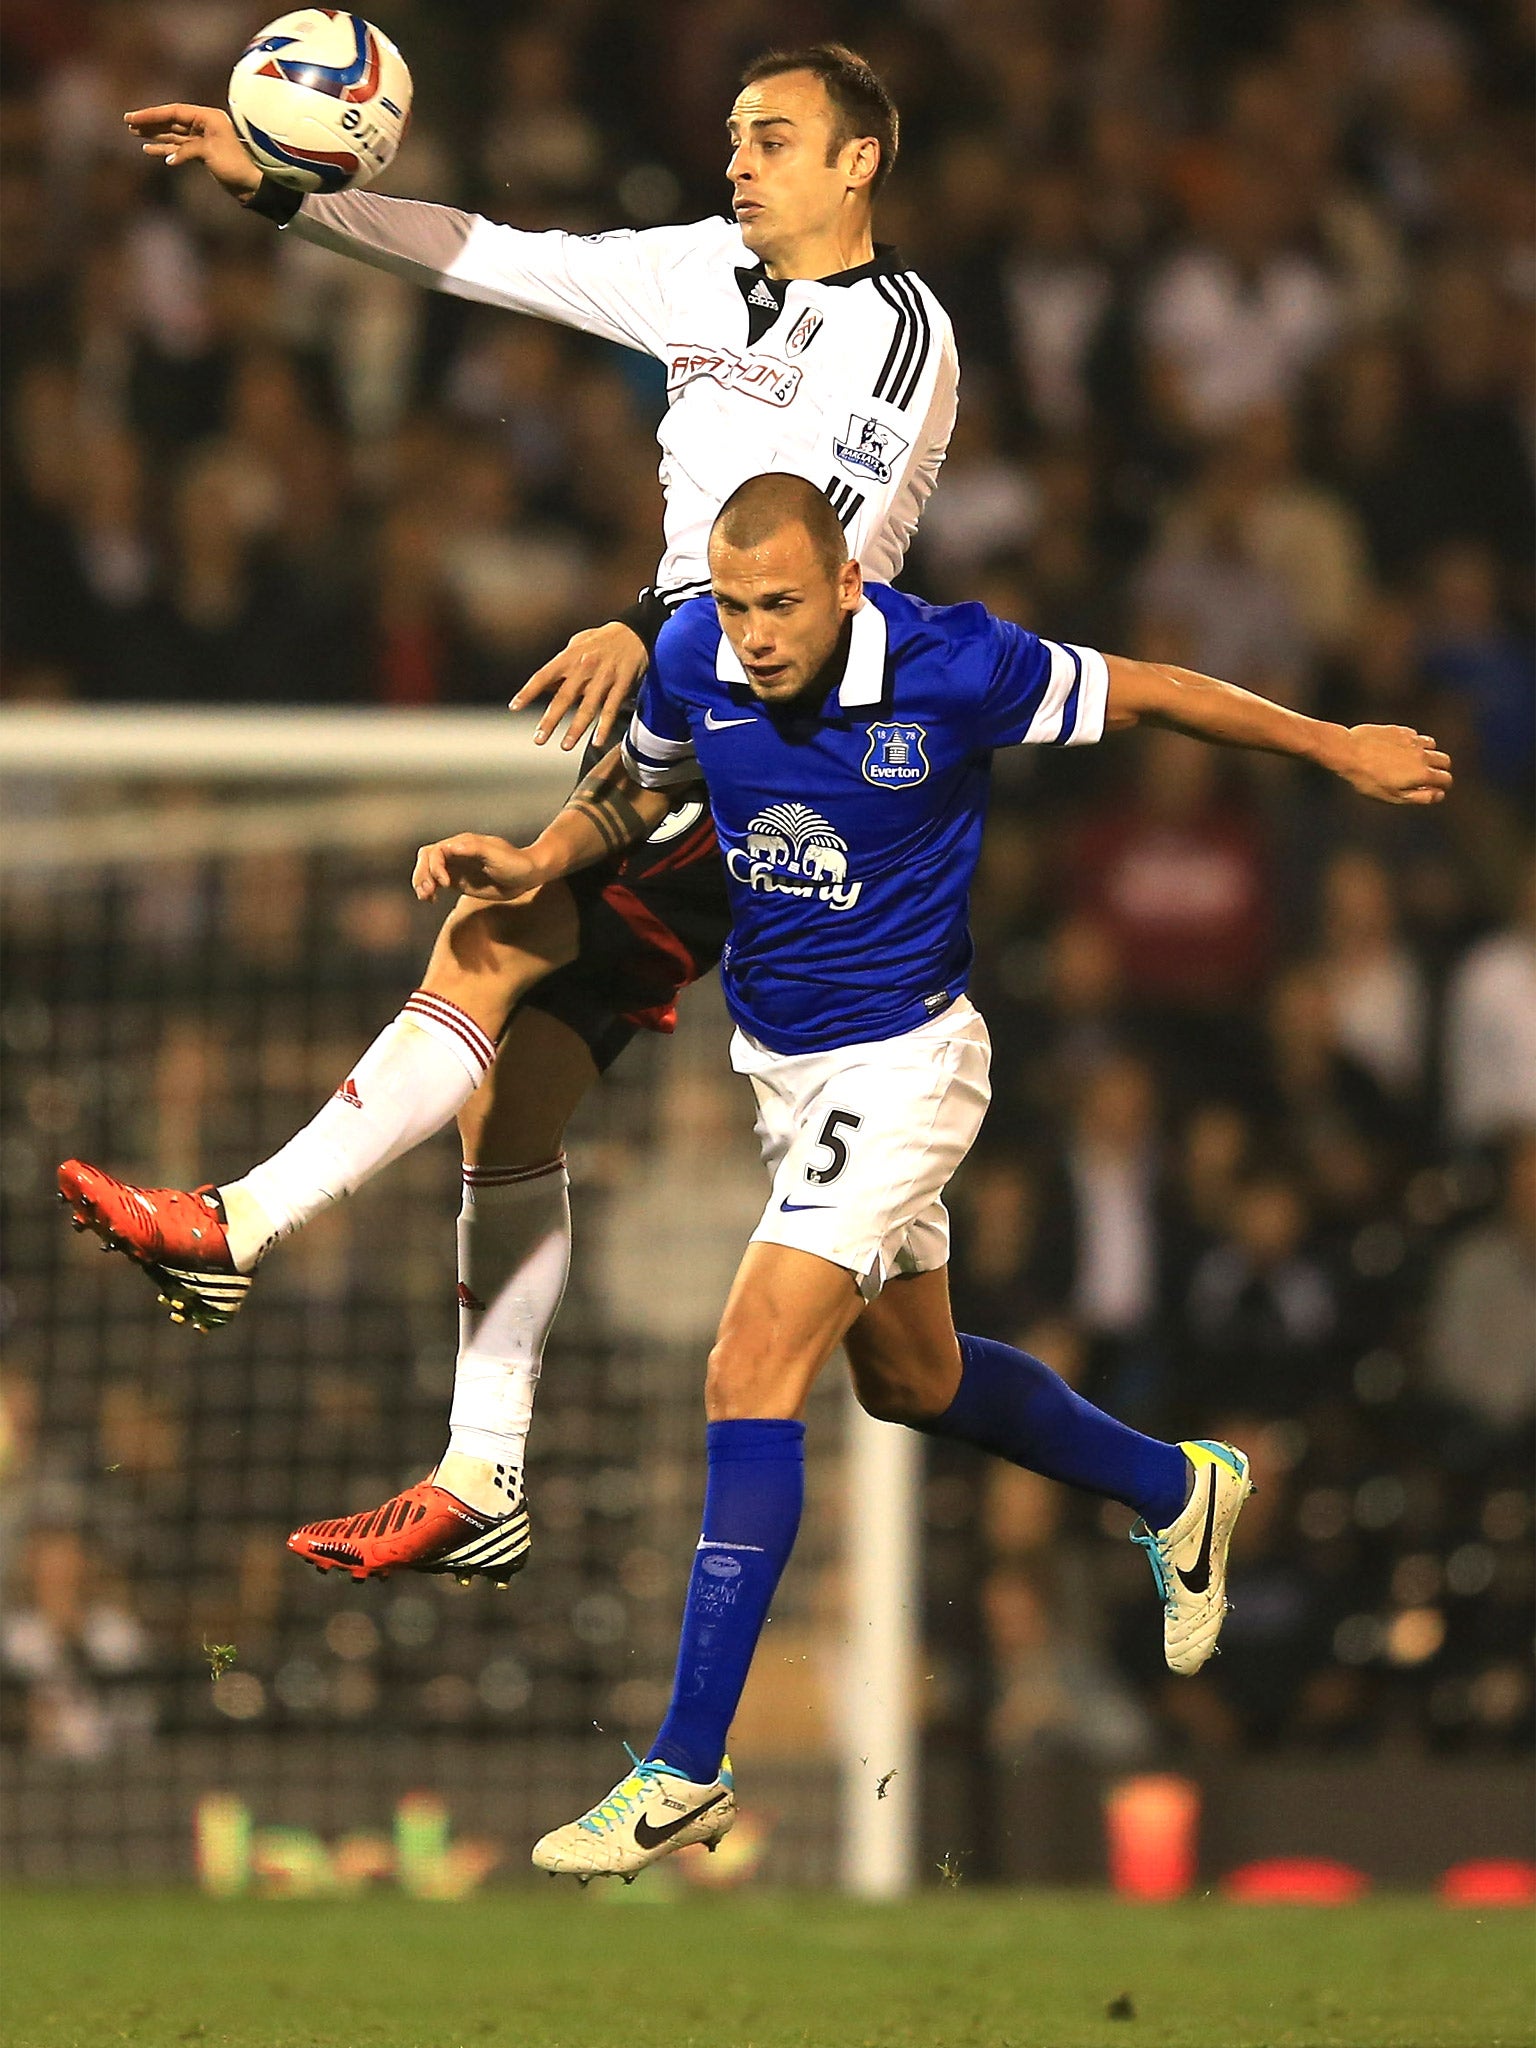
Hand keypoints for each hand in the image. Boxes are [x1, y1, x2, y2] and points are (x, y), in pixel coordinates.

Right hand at [123, 104, 261, 199]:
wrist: (254, 185)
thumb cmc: (237, 166)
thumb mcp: (211, 154)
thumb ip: (188, 151)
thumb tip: (168, 159)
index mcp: (208, 117)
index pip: (174, 111)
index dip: (152, 114)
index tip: (132, 118)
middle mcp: (205, 125)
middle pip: (171, 121)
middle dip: (150, 123)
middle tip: (128, 124)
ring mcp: (203, 139)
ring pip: (173, 134)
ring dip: (155, 134)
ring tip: (135, 134)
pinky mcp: (203, 154)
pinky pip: (179, 148)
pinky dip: (165, 149)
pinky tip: (149, 149)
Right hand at [413, 835, 541, 901]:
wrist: (527, 876)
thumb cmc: (516, 863)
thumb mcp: (498, 855)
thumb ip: (475, 849)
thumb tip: (452, 847)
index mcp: (463, 844)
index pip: (436, 851)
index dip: (435, 866)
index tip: (444, 883)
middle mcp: (455, 853)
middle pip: (426, 859)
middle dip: (422, 874)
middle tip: (428, 892)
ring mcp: (456, 867)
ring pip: (428, 870)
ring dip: (422, 882)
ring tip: (426, 898)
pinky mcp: (458, 880)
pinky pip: (436, 883)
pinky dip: (429, 890)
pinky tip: (431, 900)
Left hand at [511, 621, 647, 751]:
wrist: (636, 630)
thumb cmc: (602, 639)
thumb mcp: (576, 644)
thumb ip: (561, 665)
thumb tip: (545, 686)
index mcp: (569, 656)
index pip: (543, 676)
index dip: (528, 692)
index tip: (515, 707)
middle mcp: (584, 668)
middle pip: (564, 697)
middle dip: (550, 719)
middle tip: (539, 738)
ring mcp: (604, 677)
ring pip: (588, 707)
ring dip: (576, 729)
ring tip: (566, 745)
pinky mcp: (622, 684)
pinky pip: (612, 708)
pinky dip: (604, 726)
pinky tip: (597, 741)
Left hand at [1333, 725, 1453, 805]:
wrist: (1348, 752)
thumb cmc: (1368, 779)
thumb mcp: (1393, 796)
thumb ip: (1419, 797)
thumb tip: (1439, 795)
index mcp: (1422, 773)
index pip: (1446, 778)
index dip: (1444, 785)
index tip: (1437, 788)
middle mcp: (1422, 754)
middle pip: (1444, 760)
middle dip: (1441, 769)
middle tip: (1429, 775)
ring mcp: (1412, 740)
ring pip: (1432, 745)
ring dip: (1429, 753)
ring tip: (1415, 761)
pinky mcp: (1400, 730)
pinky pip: (1415, 735)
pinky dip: (1414, 742)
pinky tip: (1401, 748)